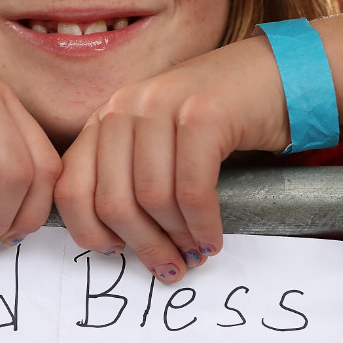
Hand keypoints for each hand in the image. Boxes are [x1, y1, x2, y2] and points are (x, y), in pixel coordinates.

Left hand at [54, 37, 288, 282]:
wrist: (271, 76)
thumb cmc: (214, 120)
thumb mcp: (156, 143)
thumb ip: (127, 180)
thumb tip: (118, 245)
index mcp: (104, 119)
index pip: (71, 188)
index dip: (91, 233)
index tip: (118, 252)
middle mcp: (125, 107)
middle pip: (113, 202)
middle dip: (143, 246)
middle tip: (168, 267)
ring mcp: (162, 106)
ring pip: (153, 200)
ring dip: (177, 238)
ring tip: (195, 253)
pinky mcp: (203, 115)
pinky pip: (192, 191)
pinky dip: (202, 226)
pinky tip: (212, 240)